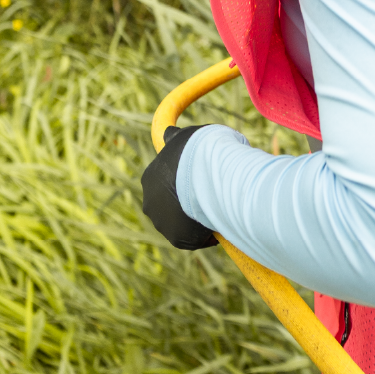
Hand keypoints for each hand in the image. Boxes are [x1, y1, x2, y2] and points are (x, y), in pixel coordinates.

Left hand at [141, 125, 218, 250]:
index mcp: (151, 176)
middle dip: (190, 202)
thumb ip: (177, 140)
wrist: (209, 170)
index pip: (168, 182)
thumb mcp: (187, 136)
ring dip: (199, 218)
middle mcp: (151, 202)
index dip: (186, 179)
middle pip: (172, 205)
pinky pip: (196, 238)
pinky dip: (208, 233)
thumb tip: (168, 133)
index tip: (203, 177)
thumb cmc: (201, 148)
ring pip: (183, 223)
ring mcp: (163, 223)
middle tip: (214, 194)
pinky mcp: (178, 239)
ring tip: (222, 208)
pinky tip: (223, 222)